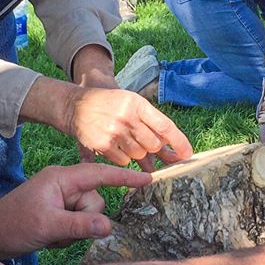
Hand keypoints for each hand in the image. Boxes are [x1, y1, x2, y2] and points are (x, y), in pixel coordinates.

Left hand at [0, 163, 152, 257]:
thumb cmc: (13, 225)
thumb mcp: (48, 226)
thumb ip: (80, 226)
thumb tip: (110, 227)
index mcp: (62, 178)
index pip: (100, 174)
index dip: (124, 178)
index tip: (147, 179)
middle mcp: (64, 184)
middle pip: (96, 201)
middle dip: (84, 220)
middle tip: (60, 229)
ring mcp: (62, 199)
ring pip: (89, 216)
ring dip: (75, 230)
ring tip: (53, 235)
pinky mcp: (59, 212)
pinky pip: (79, 223)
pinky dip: (69, 234)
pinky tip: (52, 238)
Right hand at [68, 86, 192, 171]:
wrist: (75, 106)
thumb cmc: (109, 105)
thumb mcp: (131, 103)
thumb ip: (151, 123)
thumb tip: (172, 149)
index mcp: (137, 104)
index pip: (165, 126)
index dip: (179, 142)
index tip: (188, 154)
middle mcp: (127, 117)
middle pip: (154, 145)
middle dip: (155, 149)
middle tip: (149, 146)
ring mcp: (115, 132)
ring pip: (140, 154)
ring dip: (139, 153)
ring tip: (128, 141)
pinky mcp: (103, 145)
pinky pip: (124, 161)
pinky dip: (124, 158)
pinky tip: (117, 146)